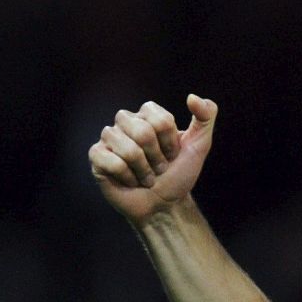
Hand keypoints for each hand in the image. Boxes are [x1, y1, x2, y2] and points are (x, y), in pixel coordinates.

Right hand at [88, 95, 217, 221]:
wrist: (165, 204)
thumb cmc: (179, 174)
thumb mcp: (200, 146)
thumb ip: (205, 117)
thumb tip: (192, 97)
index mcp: (147, 115)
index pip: (160, 119)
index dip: (171, 143)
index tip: (173, 154)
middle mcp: (125, 122)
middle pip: (142, 132)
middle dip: (158, 158)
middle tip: (160, 168)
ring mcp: (109, 138)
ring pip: (128, 149)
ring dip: (144, 171)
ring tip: (146, 177)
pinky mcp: (96, 156)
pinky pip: (112, 162)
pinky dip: (128, 177)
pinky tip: (130, 181)